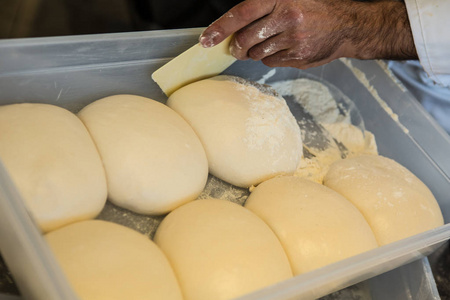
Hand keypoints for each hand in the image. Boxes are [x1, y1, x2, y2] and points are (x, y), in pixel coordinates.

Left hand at [199, 0, 416, 68]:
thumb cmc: (314, 8)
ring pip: (257, 53)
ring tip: (270, 42)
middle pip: (246, 39)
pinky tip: (282, 49)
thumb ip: (263, 8)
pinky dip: (270, 58)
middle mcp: (286, 18)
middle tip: (236, 47)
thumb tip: (233, 26)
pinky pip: (271, 62)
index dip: (220, 28)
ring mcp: (293, 40)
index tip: (206, 40)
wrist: (347, 25)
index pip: (242, 13)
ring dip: (255, 51)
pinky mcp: (298, 57)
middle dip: (236, 46)